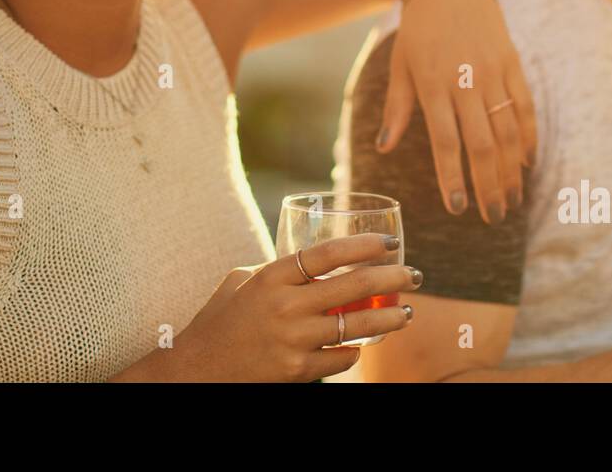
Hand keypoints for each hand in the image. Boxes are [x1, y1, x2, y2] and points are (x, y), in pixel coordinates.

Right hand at [168, 233, 419, 381]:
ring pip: (355, 324)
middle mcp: (285, 305)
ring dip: (388, 318)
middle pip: (352, 285)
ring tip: (407, 313)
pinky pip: (341, 358)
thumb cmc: (219, 319)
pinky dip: (354, 350)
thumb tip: (313, 261)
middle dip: (391, 277)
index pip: (327, 252)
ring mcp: (293, 339)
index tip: (390, 241)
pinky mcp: (297, 370)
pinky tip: (362, 345)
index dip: (363, 245)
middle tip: (414, 275)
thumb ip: (276, 269)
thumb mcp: (241, 281)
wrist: (197, 370)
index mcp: (272, 276)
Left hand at [378, 0, 536, 223]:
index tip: (458, 208)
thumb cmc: (420, 27)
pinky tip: (527, 163)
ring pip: (509, 130)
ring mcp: (494, 72)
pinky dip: (529, 137)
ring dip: (512, 169)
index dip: (454, 178)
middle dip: (489, 185)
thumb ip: (398, 108)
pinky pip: (526, 107)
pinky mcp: (513, 63)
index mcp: (434, 84)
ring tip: (512, 199)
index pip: (447, 142)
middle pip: (483, 144)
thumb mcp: (401, 64)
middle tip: (492, 216)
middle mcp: (467, 81)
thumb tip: (385, 147)